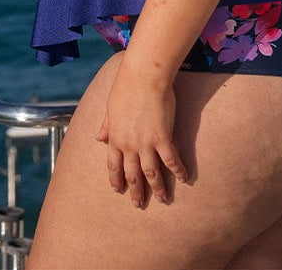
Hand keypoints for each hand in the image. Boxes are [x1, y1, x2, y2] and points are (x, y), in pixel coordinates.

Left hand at [95, 60, 187, 207]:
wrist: (144, 76)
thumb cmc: (126, 86)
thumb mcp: (111, 107)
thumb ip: (106, 125)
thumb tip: (97, 137)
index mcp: (115, 137)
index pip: (114, 165)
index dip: (116, 180)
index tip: (118, 191)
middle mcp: (129, 145)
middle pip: (132, 174)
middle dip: (135, 191)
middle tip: (138, 205)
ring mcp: (146, 143)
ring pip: (151, 172)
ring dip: (157, 188)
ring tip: (162, 200)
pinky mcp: (163, 137)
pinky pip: (171, 159)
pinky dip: (178, 170)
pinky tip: (184, 178)